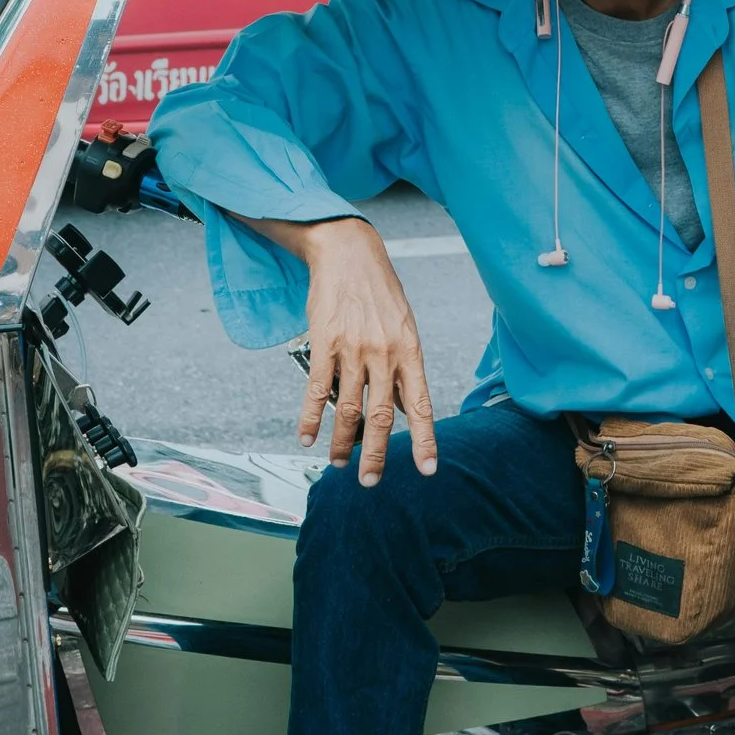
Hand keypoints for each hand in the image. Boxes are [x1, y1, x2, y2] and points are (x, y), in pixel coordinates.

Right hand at [256, 215, 437, 485]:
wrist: (349, 254)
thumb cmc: (380, 292)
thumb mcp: (404, 326)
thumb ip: (404, 367)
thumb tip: (404, 406)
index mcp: (410, 351)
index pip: (421, 404)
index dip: (425, 439)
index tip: (427, 470)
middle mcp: (385, 353)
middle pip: (382, 416)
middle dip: (376, 455)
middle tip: (370, 481)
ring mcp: (354, 349)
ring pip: (349, 408)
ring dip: (342, 442)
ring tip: (338, 462)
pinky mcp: (325, 342)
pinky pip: (318, 389)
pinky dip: (312, 418)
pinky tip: (307, 436)